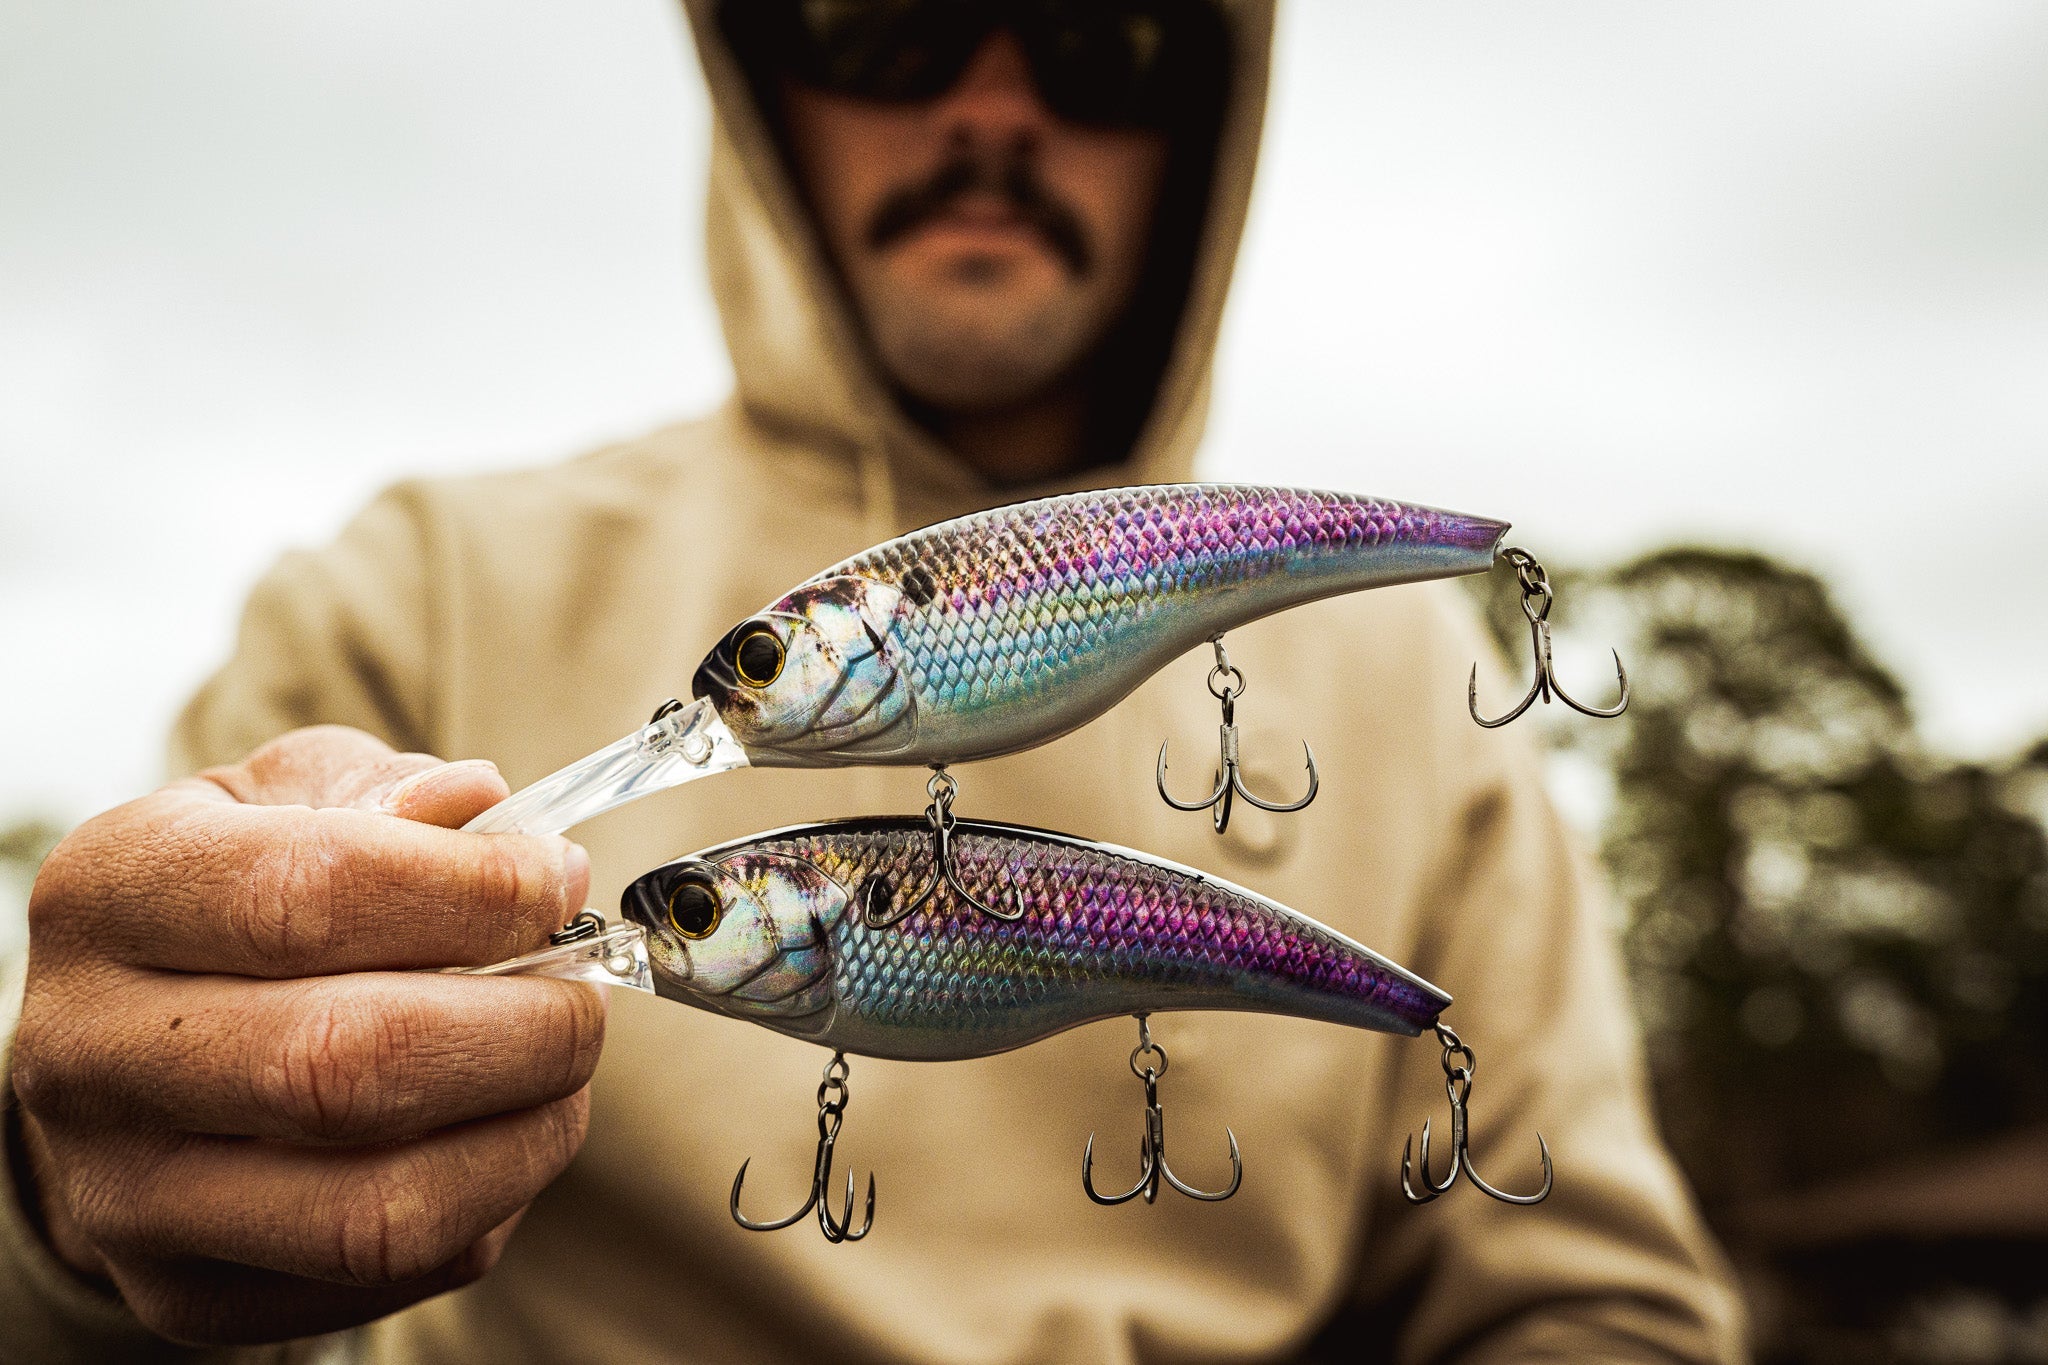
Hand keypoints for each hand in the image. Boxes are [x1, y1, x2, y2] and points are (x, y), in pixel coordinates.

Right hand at [11, 726, 604, 1344]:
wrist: (134, 1046)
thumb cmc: (243, 899)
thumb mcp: (293, 797)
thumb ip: (395, 792)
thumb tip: (493, 817)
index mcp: (112, 891)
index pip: (309, 892)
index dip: (474, 890)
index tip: (560, 880)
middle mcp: (90, 1050)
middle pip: (344, 1064)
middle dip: (519, 1025)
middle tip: (578, 991)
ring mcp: (128, 1192)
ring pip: (377, 1205)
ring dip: (525, 1131)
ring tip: (558, 1067)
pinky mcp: (192, 1293)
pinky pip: (392, 1275)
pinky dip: (492, 1200)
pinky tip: (500, 1133)